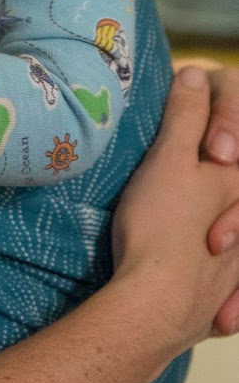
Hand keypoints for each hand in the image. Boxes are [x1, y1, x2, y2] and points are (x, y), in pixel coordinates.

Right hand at [112, 67, 238, 349]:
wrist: (153, 306)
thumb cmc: (160, 224)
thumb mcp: (168, 158)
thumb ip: (185, 114)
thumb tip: (194, 73)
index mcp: (236, 182)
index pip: (236, 144)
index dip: (225, 128)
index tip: (208, 146)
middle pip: (235, 198)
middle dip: (222, 172)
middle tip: (210, 175)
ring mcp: (236, 263)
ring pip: (235, 240)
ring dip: (226, 235)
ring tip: (213, 245)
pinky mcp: (220, 296)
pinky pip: (231, 289)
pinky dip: (229, 295)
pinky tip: (223, 308)